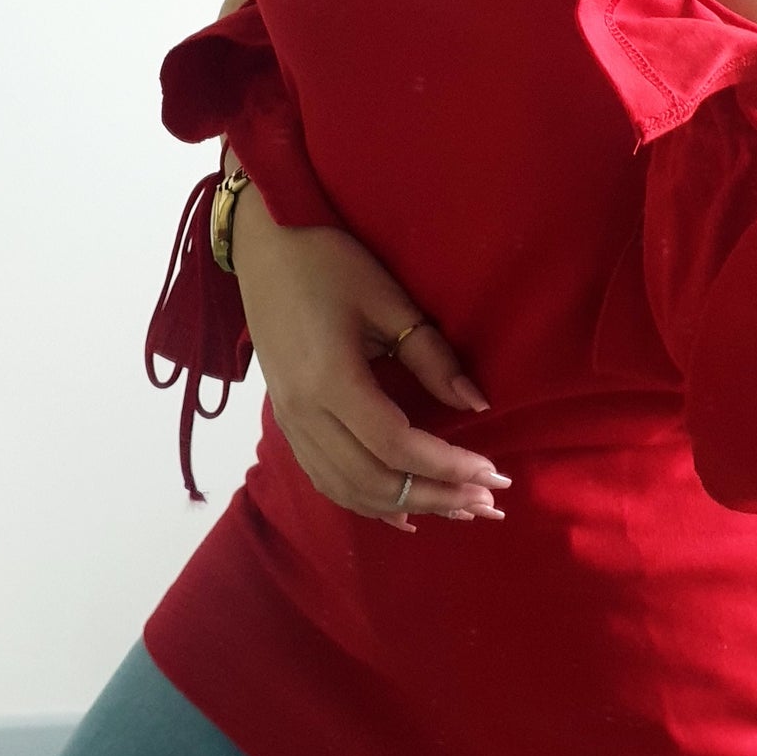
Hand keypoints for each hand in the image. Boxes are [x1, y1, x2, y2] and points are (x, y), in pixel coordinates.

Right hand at [228, 185, 510, 532]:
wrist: (262, 243)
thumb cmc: (328, 260)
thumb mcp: (388, 299)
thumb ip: (431, 356)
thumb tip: (477, 404)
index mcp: (329, 380)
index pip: (396, 444)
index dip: (447, 465)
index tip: (494, 471)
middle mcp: (303, 413)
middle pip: (374, 479)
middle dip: (437, 495)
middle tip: (489, 501)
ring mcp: (288, 422)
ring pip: (348, 489)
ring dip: (406, 505)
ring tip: (458, 509)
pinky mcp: (285, 421)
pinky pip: (326, 479)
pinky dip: (366, 502)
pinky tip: (402, 513)